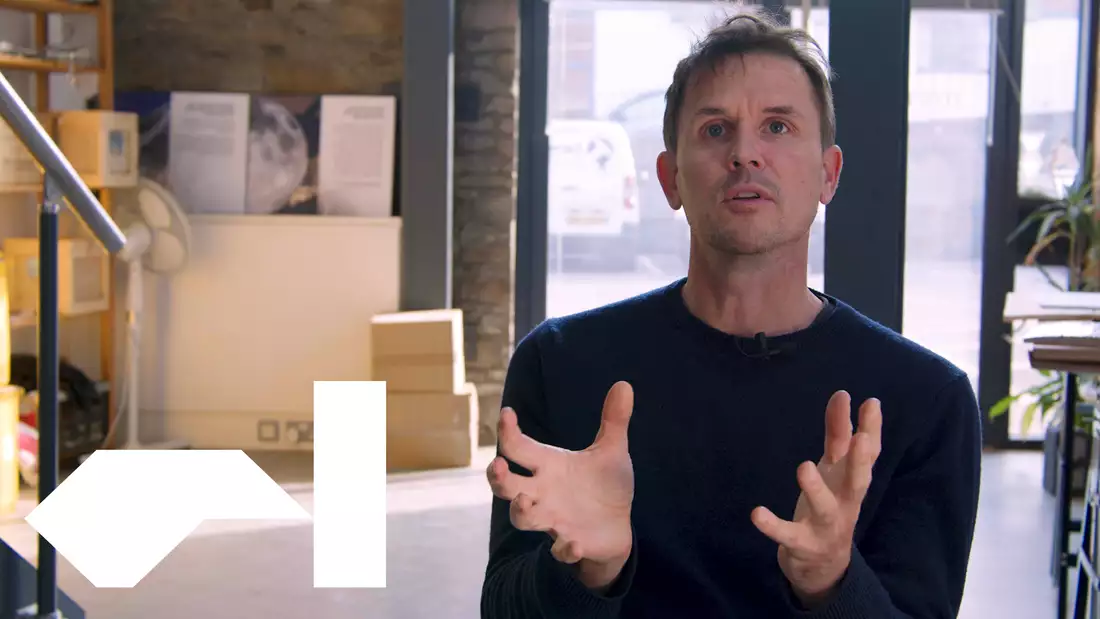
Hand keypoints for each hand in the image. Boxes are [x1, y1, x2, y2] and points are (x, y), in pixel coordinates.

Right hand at [486, 381, 635, 589]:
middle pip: (506, 485)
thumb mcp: (611, 451)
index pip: (518, 447)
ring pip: (522, 518)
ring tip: (525, 501)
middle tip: (498, 466)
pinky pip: (560, 549)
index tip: (507, 414)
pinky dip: (565, 548)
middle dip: (498, 477)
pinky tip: (575, 543)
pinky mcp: (570, 542)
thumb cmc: (604, 484)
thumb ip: (614, 421)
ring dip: (520, 510)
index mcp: (549, 465)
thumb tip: (624, 384)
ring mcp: (554, 518)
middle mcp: (543, 491)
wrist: (617, 524)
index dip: (508, 431)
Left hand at [751, 390, 882, 607]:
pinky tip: (756, 514)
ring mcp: (825, 526)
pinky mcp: (802, 544)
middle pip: (858, 482)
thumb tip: (843, 395)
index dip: (871, 430)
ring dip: (816, 489)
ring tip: (804, 467)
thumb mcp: (834, 470)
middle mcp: (845, 503)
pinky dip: (773, 526)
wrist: (824, 565)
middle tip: (861, 438)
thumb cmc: (831, 505)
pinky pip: (787, 536)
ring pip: (824, 509)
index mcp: (851, 482)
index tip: (871, 403)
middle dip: (860, 461)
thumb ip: (838, 435)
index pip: (867, 454)